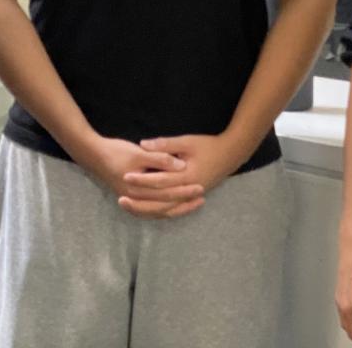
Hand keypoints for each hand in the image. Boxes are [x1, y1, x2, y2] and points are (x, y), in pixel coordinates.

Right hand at [76, 135, 204, 219]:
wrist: (93, 154)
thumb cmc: (115, 151)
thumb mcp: (138, 152)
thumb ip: (159, 159)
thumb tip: (181, 166)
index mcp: (137, 190)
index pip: (166, 194)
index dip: (184, 191)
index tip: (200, 187)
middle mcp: (135, 200)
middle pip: (164, 205)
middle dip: (184, 200)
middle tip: (201, 195)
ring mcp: (132, 200)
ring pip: (158, 211)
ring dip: (176, 207)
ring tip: (193, 203)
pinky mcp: (131, 198)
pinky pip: (151, 209)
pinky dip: (165, 209)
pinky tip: (175, 205)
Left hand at [122, 134, 245, 217]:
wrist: (231, 154)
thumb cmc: (208, 146)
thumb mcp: (187, 141)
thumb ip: (165, 144)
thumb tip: (143, 144)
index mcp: (187, 176)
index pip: (159, 181)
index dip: (141, 179)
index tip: (125, 176)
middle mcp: (188, 190)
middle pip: (161, 201)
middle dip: (140, 200)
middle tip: (121, 199)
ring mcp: (191, 196)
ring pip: (166, 209)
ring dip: (147, 209)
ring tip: (129, 207)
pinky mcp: (191, 197)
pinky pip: (173, 209)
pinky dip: (159, 210)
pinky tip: (146, 208)